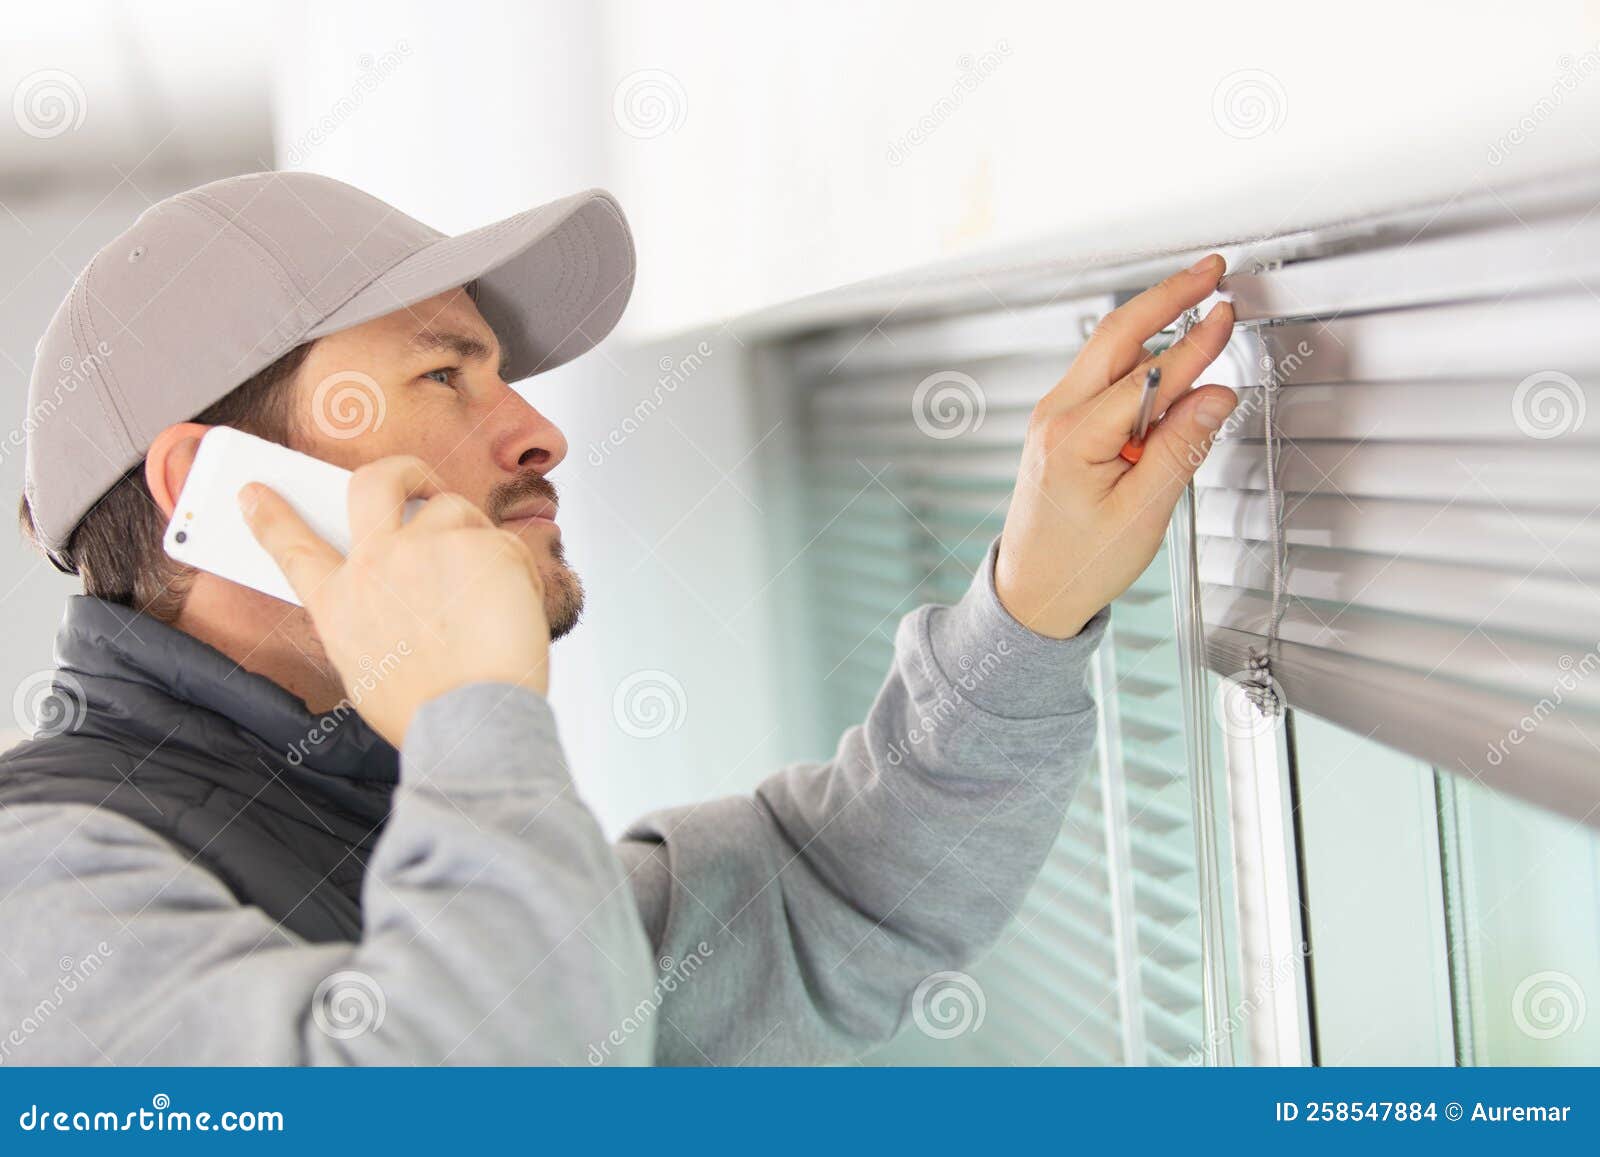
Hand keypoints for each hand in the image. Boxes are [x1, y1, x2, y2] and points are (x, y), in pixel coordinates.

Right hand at [240, 455, 550, 746]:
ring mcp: (429, 546)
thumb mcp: (364, 668)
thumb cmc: (425, 710)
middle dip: (400, 472)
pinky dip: (515, 571)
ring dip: (471, 536)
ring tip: (487, 588)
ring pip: (453, 508)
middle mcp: (377, 563)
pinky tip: (515, 609)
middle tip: (420, 482)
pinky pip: (503, 541)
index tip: (255, 493)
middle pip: (373, 483)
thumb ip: (368, 617)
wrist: (468, 724)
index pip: (292, 546)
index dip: (270, 516)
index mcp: (340, 601)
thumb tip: (385, 597)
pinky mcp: (482, 544)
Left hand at [995, 254, 1238, 638]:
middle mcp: (1054, 416)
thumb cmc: (1077, 564)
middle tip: (1210, 271)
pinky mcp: (1059, 425)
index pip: (1149, 375)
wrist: (1032, 593)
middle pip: (1116, 335)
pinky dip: (1138, 362)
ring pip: (1108, 353)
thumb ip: (1181, 447)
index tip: (1227, 315)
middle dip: (1166, 297)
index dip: (1196, 343)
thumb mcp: (1142, 513)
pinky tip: (1167, 367)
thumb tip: (1215, 395)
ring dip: (1153, 328)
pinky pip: (1103, 378)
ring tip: (1196, 306)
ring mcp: (1052, 417)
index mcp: (1073, 437)